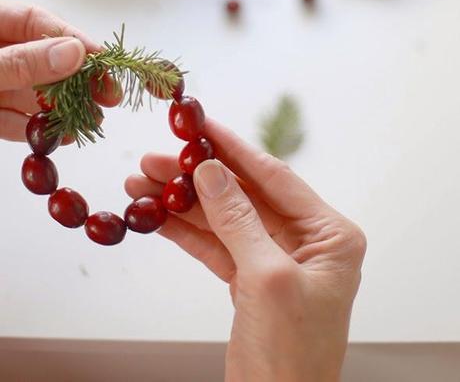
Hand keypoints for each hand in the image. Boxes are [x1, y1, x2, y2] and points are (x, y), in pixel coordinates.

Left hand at [0, 2, 112, 142]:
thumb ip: (22, 62)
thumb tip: (74, 53)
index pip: (34, 20)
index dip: (71, 37)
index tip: (102, 58)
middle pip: (38, 57)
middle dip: (74, 78)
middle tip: (108, 94)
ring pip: (27, 91)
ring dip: (60, 107)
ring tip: (90, 120)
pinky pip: (9, 117)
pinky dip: (32, 127)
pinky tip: (57, 135)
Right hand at [126, 119, 365, 381]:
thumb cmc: (291, 358)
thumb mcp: (266, 279)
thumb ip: (238, 220)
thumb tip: (209, 170)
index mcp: (330, 234)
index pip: (275, 177)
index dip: (233, 148)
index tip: (201, 125)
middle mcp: (307, 241)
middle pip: (244, 195)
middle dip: (197, 177)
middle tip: (156, 159)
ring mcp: (276, 260)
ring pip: (224, 218)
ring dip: (183, 202)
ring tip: (142, 183)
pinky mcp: (250, 281)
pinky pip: (215, 245)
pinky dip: (185, 230)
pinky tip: (156, 215)